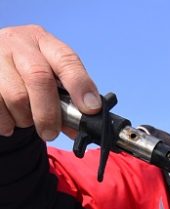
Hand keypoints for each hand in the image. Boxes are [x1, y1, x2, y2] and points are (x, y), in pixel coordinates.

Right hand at [0, 24, 100, 140]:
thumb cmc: (26, 78)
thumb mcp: (48, 80)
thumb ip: (66, 103)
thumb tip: (80, 130)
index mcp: (43, 42)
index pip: (66, 59)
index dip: (80, 85)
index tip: (90, 109)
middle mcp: (18, 43)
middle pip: (39, 78)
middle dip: (49, 113)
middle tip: (51, 133)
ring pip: (16, 97)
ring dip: (25, 119)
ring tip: (25, 119)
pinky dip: (7, 122)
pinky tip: (9, 118)